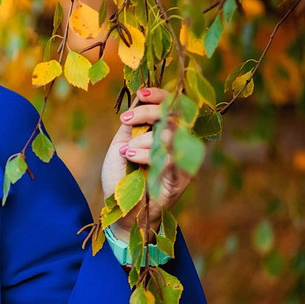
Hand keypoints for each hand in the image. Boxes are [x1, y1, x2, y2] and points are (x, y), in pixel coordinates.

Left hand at [99, 87, 191, 240]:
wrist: (122, 209)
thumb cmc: (124, 175)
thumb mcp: (122, 143)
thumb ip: (132, 123)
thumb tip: (138, 97)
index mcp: (167, 134)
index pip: (174, 106)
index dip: (160, 95)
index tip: (141, 94)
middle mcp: (180, 145)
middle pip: (174, 116)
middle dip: (147, 113)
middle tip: (125, 120)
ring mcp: (182, 162)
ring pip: (172, 136)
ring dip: (144, 140)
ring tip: (127, 152)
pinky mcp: (180, 180)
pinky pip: (171, 159)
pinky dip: (148, 156)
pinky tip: (132, 157)